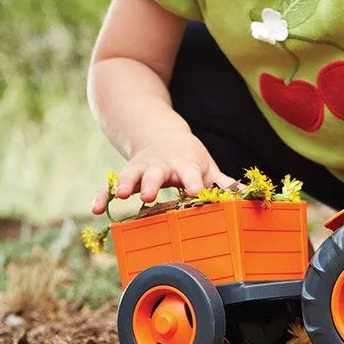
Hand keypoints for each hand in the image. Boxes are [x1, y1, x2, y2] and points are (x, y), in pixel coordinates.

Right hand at [92, 129, 235, 214]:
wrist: (161, 135)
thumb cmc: (190, 159)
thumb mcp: (207, 167)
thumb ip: (222, 183)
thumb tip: (245, 195)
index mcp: (185, 165)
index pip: (190, 174)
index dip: (192, 182)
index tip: (194, 192)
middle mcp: (162, 166)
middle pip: (158, 172)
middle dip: (153, 183)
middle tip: (149, 195)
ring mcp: (142, 168)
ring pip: (133, 174)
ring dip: (127, 184)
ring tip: (121, 196)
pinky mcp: (126, 173)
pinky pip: (111, 184)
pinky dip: (103, 195)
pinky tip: (97, 208)